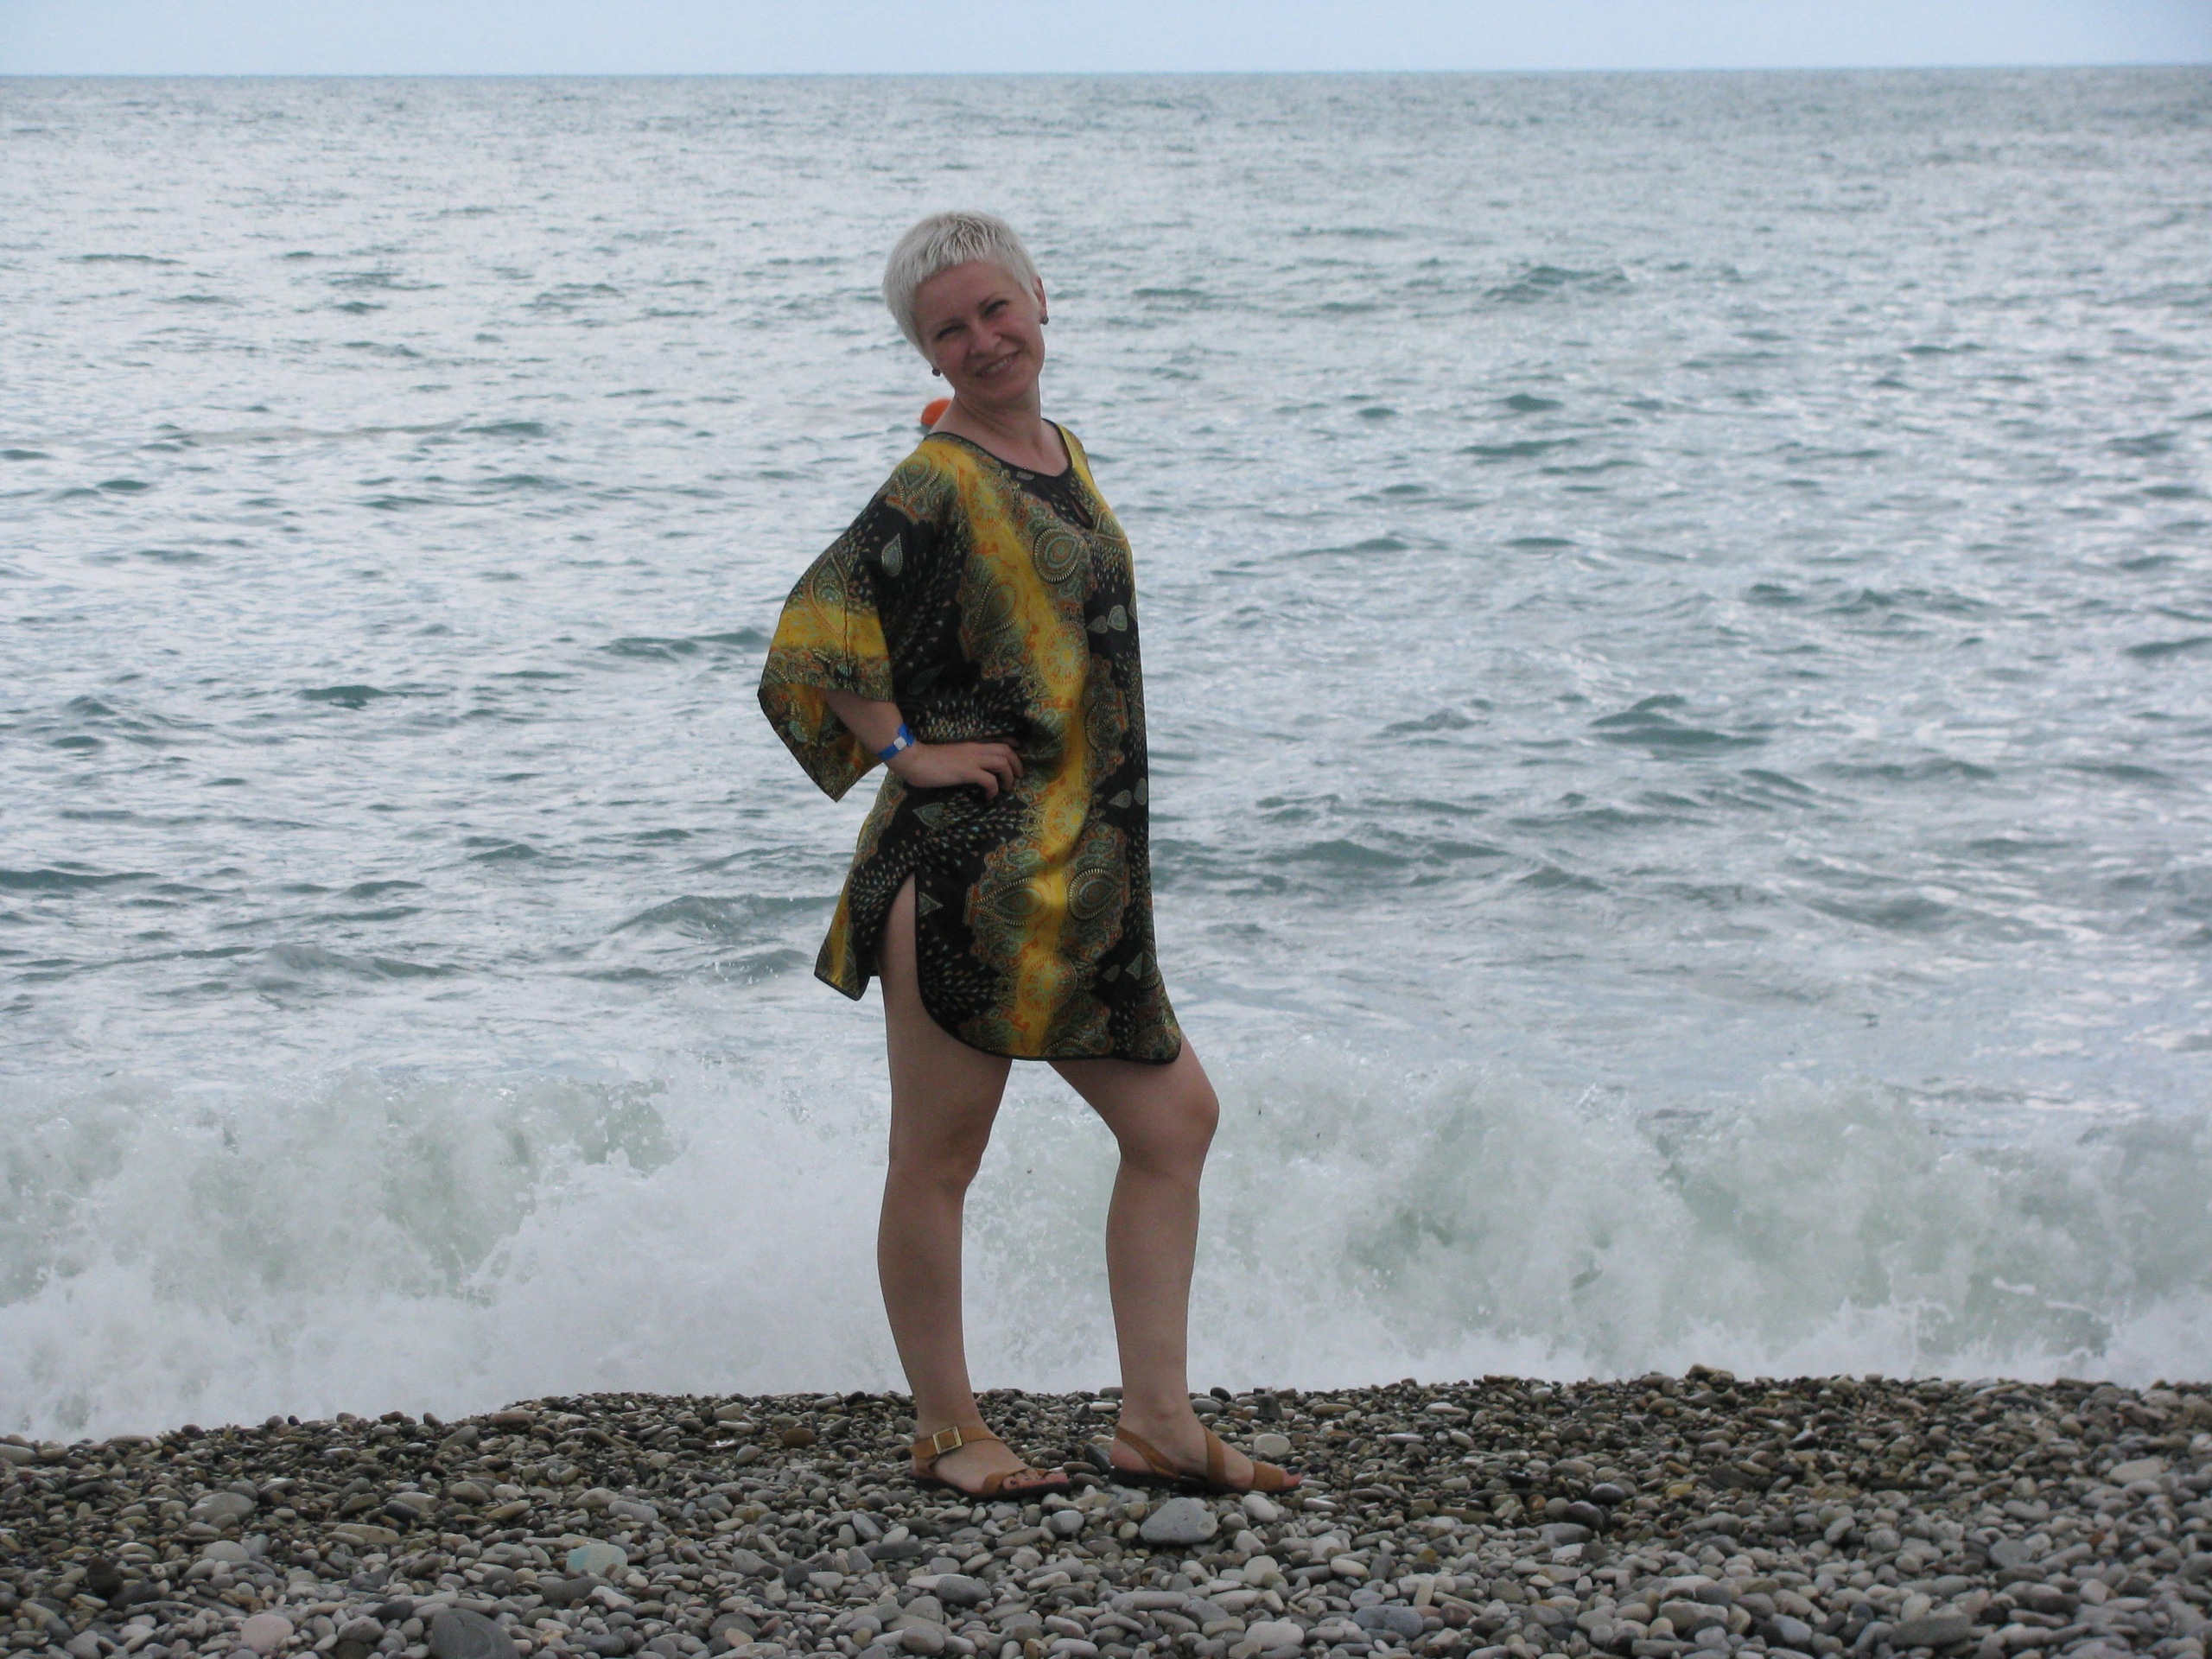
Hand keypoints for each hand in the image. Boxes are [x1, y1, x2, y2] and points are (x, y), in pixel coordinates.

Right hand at [887, 739, 1022, 798]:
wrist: (914, 759)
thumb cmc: (927, 758)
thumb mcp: (952, 754)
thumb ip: (965, 758)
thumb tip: (972, 769)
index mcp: (972, 744)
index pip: (1000, 741)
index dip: (1013, 747)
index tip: (1019, 755)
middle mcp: (976, 749)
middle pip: (1006, 751)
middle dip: (1017, 764)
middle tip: (1018, 777)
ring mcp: (972, 760)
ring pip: (1003, 763)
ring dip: (1009, 777)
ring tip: (1007, 788)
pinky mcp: (967, 772)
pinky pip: (990, 780)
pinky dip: (994, 789)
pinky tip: (989, 797)